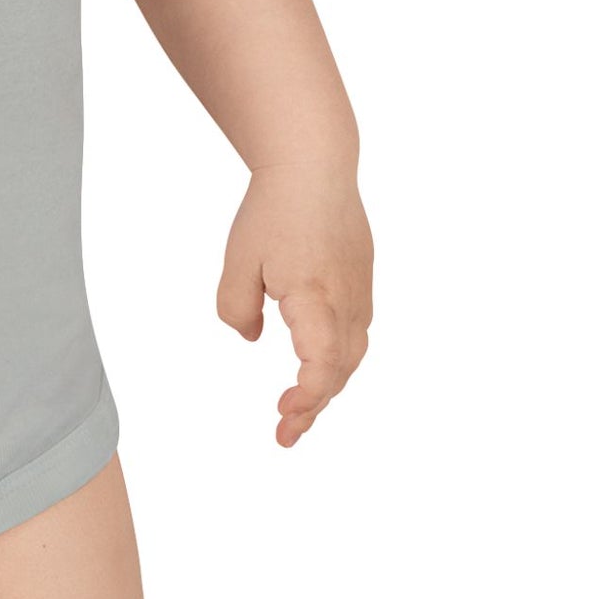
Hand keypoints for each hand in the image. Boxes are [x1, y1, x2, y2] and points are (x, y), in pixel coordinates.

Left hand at [217, 160, 372, 446]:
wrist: (314, 166)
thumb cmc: (274, 210)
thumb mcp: (239, 260)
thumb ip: (236, 308)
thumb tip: (254, 337)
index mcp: (316, 298)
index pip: (324, 365)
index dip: (308, 398)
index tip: (284, 415)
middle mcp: (347, 302)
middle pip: (339, 370)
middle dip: (313, 406)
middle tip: (285, 432)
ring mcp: (360, 293)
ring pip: (351, 355)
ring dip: (326, 385)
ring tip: (297, 407)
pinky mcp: (361, 282)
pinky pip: (354, 333)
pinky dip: (337, 358)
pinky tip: (316, 363)